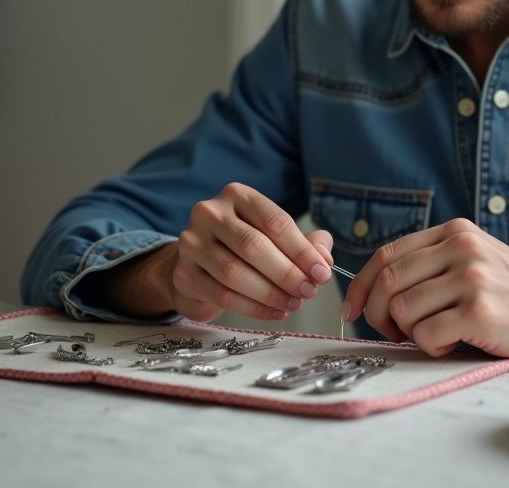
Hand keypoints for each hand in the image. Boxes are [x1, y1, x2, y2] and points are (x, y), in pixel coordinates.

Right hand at [168, 182, 334, 321]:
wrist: (198, 263)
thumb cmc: (242, 246)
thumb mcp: (273, 235)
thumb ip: (304, 242)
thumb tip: (325, 257)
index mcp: (236, 195)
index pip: (275, 222)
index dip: (302, 250)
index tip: (322, 272)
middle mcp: (209, 214)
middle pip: (253, 246)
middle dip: (287, 273)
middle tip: (309, 291)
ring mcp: (191, 243)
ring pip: (235, 273)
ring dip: (271, 294)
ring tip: (294, 304)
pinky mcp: (183, 275)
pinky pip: (222, 295)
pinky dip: (254, 309)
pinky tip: (275, 313)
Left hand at [340, 219, 508, 364]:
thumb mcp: (475, 258)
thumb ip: (433, 261)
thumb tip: (376, 286)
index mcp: (455, 232)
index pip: (387, 254)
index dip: (362, 285)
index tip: (352, 309)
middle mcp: (462, 248)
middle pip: (389, 282)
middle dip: (377, 314)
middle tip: (390, 332)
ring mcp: (472, 279)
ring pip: (404, 310)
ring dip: (409, 332)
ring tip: (435, 335)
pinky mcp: (481, 313)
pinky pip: (427, 335)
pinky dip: (430, 347)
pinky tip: (453, 343)